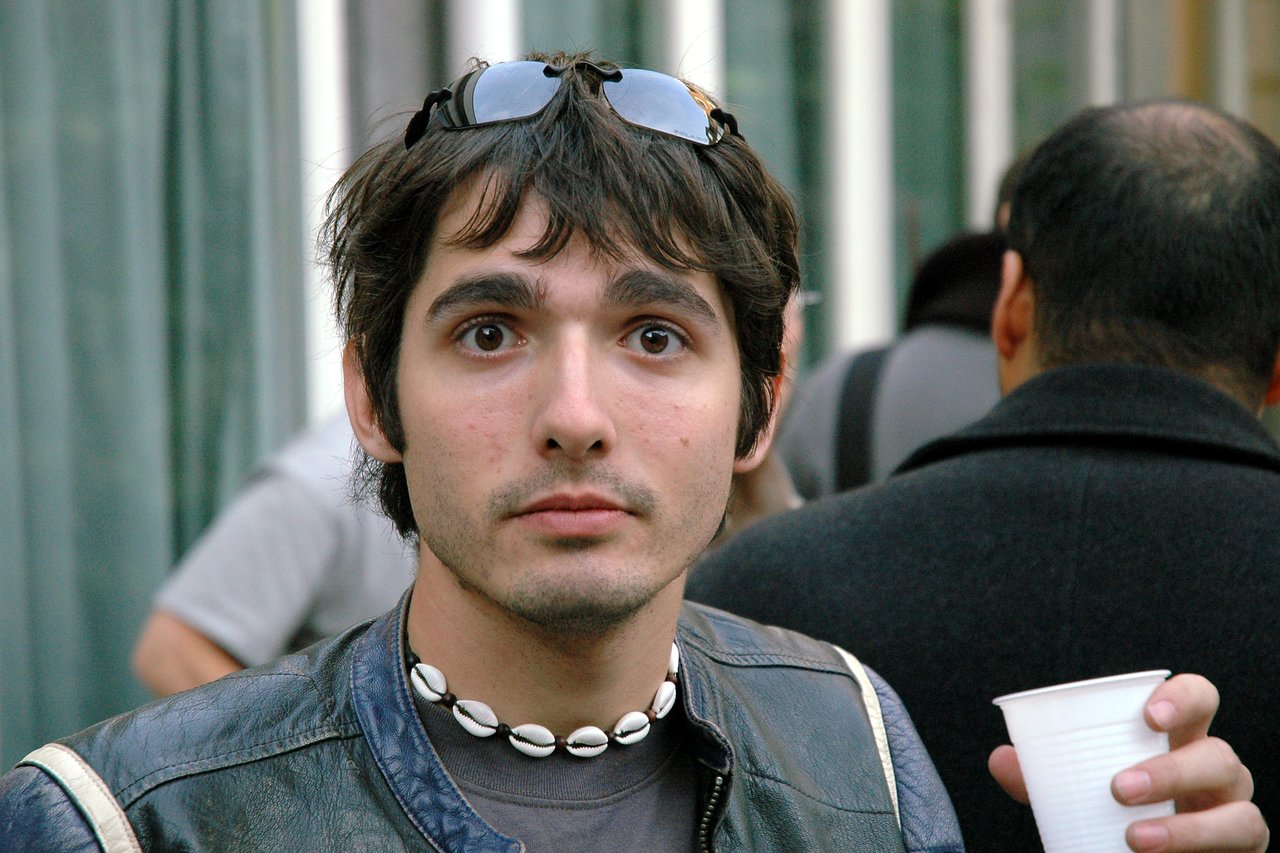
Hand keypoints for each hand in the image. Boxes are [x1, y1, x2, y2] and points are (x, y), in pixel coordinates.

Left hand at [988, 674, 1267, 851]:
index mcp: (1178, 738)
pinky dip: (1198, 846)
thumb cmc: (1116, 812)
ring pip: (1238, 806)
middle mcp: (1215, 770)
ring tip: (1136, 836)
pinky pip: (1242, 843)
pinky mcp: (1243, 849)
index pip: (1199, 698)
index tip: (1148, 716)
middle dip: (1172, 770)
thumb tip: (1002, 759)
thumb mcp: (1080, 791)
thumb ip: (1041, 775)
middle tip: (1120, 788)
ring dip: (1187, 824)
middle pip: (1219, 753)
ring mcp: (1234, 810)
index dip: (1184, 698)